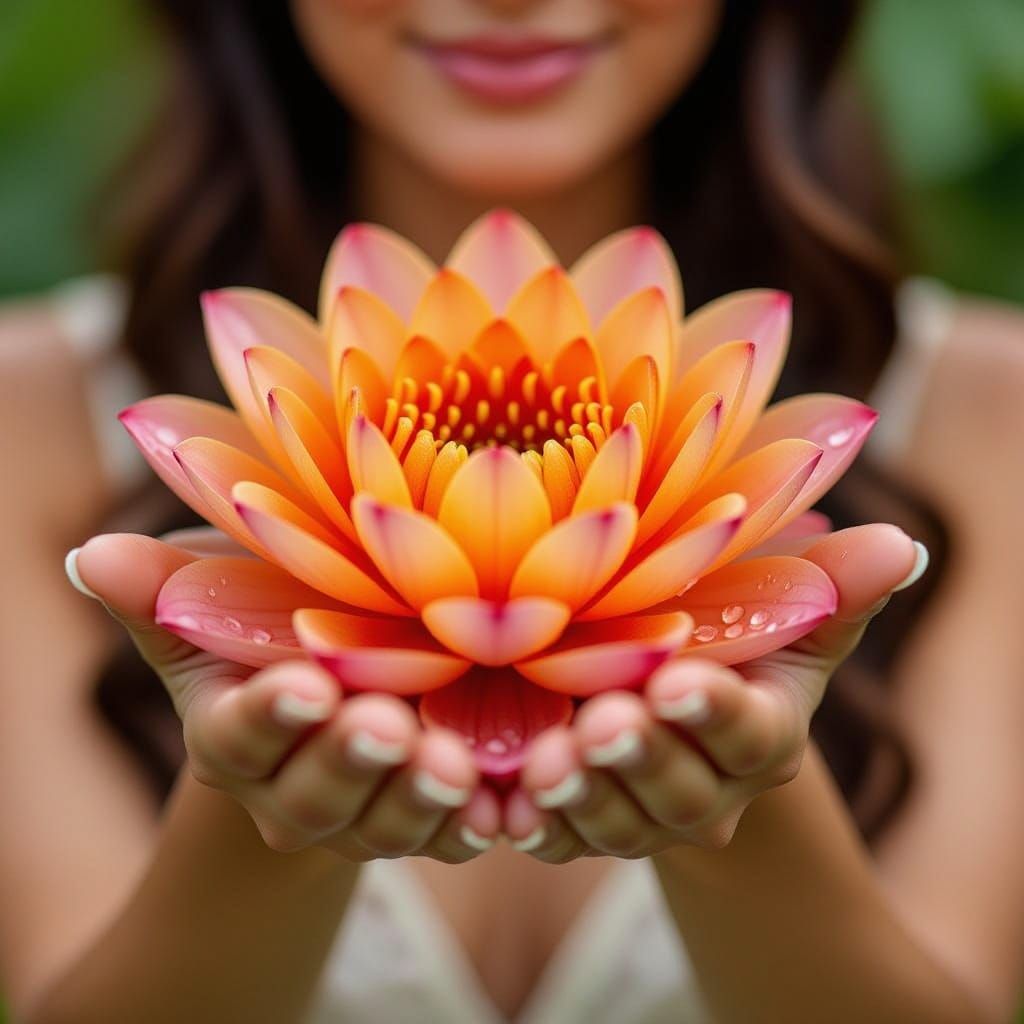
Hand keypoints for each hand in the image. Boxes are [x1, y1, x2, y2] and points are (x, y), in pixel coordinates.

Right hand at [69, 531, 499, 862]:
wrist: (331, 695)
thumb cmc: (270, 629)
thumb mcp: (219, 602)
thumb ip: (162, 589)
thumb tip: (90, 554)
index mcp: (236, 735)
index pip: (242, 732)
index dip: (269, 715)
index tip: (303, 685)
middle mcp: (292, 789)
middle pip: (314, 791)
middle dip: (349, 761)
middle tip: (384, 724)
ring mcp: (361, 815)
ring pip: (384, 823)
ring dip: (417, 798)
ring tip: (451, 762)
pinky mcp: (423, 822)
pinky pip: (447, 837)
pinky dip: (472, 827)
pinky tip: (502, 805)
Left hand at [503, 524, 923, 861]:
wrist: (674, 709)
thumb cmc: (733, 643)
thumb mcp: (780, 615)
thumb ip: (832, 589)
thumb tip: (897, 543)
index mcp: (760, 737)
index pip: (748, 732)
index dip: (716, 711)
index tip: (680, 679)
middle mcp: (707, 791)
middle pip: (681, 789)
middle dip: (643, 756)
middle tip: (606, 722)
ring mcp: (642, 817)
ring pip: (617, 822)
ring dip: (583, 795)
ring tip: (547, 760)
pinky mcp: (583, 828)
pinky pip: (558, 839)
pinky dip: (533, 827)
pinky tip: (502, 808)